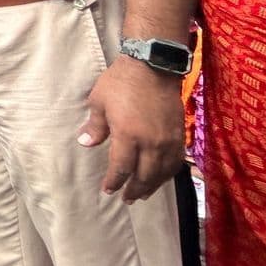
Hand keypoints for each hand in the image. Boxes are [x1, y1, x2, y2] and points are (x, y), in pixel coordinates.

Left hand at [78, 56, 185, 201]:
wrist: (153, 66)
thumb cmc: (121, 82)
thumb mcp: (99, 101)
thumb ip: (95, 126)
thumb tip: (85, 144)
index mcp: (128, 135)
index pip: (121, 168)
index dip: (114, 182)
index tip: (108, 190)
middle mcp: (150, 143)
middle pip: (143, 176)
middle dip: (134, 190)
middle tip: (126, 199)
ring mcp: (168, 140)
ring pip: (161, 172)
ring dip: (151, 186)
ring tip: (143, 194)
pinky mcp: (179, 135)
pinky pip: (176, 162)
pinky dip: (168, 173)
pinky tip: (161, 177)